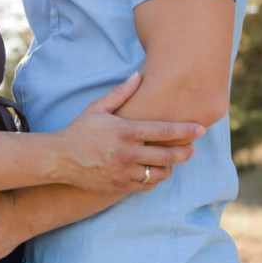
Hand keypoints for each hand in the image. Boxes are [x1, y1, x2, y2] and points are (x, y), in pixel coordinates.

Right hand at [54, 72, 203, 193]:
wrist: (60, 158)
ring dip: (170, 167)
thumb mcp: (98, 108)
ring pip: (160, 173)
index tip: (201, 129)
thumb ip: (121, 93)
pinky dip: (155, 179)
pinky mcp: (120, 187)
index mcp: (127, 132)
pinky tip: (155, 171)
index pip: (165, 131)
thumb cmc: (80, 130)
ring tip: (172, 160)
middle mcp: (129, 153)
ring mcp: (125, 172)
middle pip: (169, 155)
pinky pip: (147, 185)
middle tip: (192, 148)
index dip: (186, 130)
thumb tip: (138, 75)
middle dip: (185, 152)